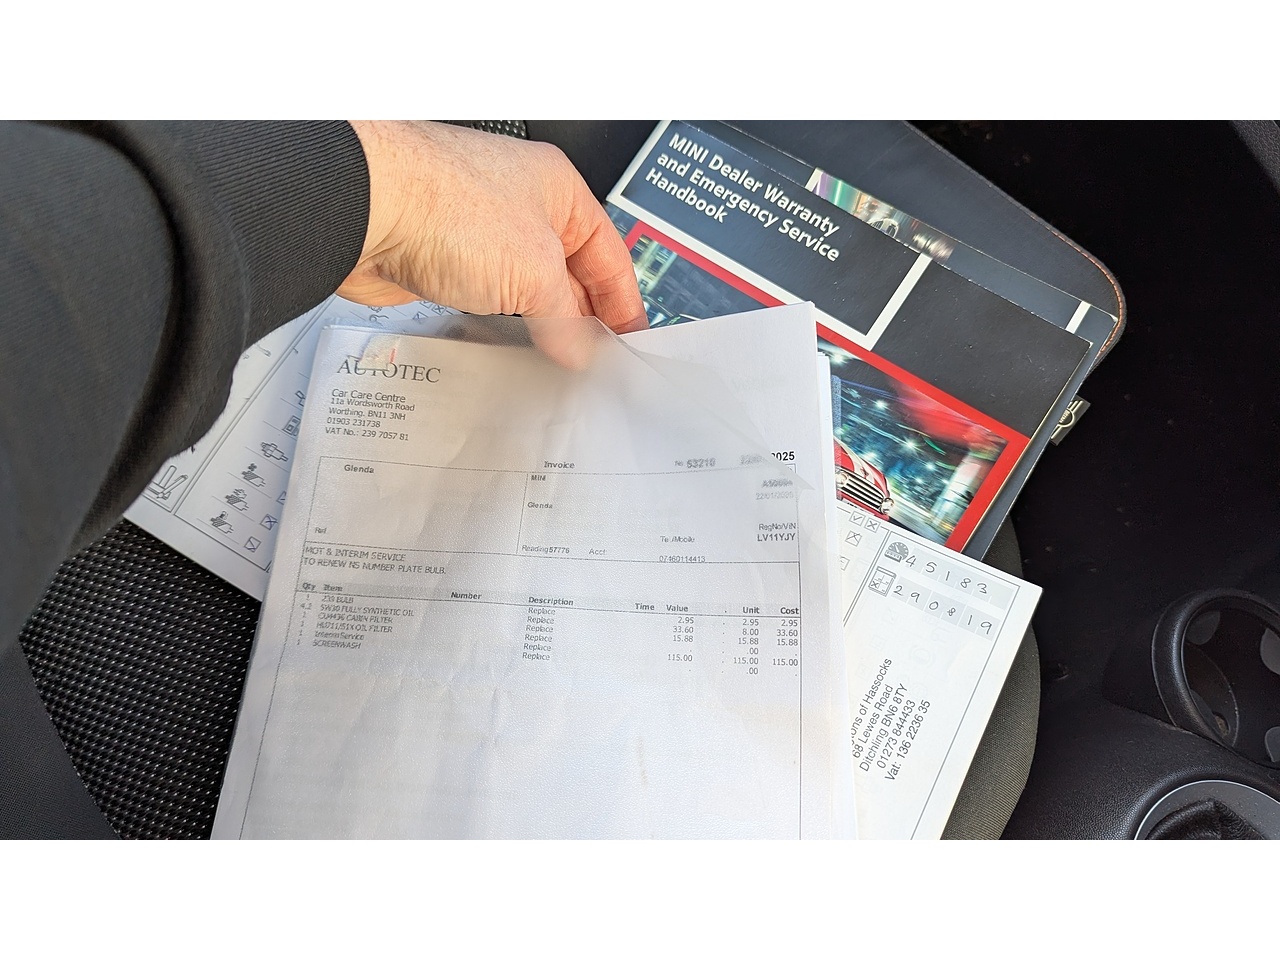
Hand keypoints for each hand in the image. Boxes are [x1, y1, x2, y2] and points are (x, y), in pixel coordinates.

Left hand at [339, 121, 647, 367]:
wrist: (362, 208)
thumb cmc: (444, 204)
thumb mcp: (534, 273)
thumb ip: (566, 319)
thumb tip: (581, 349)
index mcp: (557, 189)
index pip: (608, 255)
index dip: (623, 304)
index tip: (628, 344)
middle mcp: (519, 204)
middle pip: (567, 273)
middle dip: (580, 319)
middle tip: (594, 364)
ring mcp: (477, 230)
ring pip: (523, 289)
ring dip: (537, 326)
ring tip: (553, 366)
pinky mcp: (441, 257)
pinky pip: (483, 299)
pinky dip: (497, 326)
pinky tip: (506, 351)